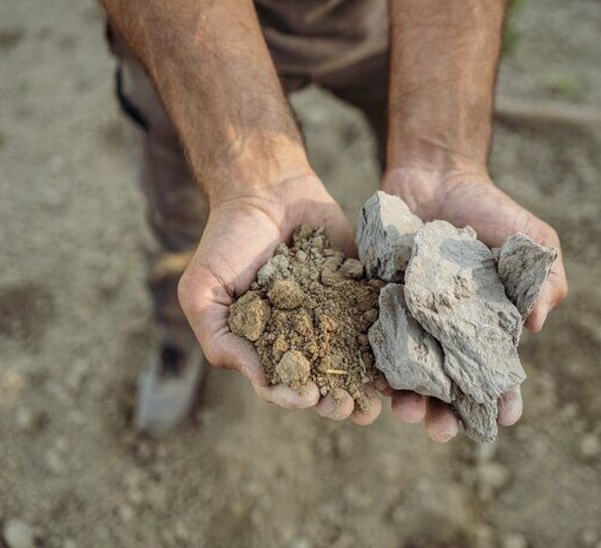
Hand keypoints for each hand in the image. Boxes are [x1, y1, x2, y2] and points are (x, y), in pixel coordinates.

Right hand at [177, 172, 381, 424]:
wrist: (265, 190)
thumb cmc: (226, 242)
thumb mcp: (202, 292)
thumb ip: (222, 339)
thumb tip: (261, 380)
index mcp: (265, 344)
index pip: (282, 383)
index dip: (294, 395)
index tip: (308, 396)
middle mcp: (301, 335)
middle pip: (324, 381)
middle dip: (338, 401)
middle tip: (351, 410)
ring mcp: (333, 314)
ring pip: (354, 360)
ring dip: (367, 385)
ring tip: (379, 399)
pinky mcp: (359, 290)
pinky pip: (376, 320)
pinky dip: (388, 343)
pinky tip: (397, 360)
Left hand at [381, 166, 568, 433]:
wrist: (437, 176)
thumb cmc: (492, 211)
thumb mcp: (533, 241)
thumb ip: (545, 281)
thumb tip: (537, 325)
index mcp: (484, 331)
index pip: (496, 376)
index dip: (501, 400)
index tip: (505, 418)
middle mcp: (445, 335)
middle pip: (446, 388)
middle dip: (446, 415)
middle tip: (442, 431)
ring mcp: (410, 323)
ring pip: (407, 375)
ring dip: (407, 399)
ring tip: (405, 410)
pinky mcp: (376, 305)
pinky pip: (371, 340)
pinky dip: (371, 363)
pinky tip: (372, 380)